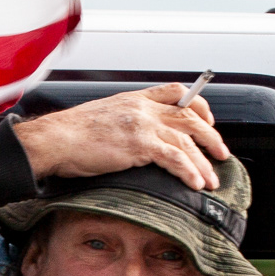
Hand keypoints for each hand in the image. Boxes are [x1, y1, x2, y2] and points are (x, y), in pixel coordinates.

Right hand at [13, 84, 228, 190]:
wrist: (53, 139)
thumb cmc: (71, 133)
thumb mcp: (104, 115)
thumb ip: (126, 120)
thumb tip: (138, 137)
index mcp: (135, 98)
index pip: (176, 92)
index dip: (198, 104)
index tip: (207, 119)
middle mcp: (143, 108)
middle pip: (190, 117)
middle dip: (211, 137)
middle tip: (221, 154)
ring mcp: (143, 125)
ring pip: (186, 141)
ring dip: (203, 163)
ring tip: (211, 180)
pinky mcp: (139, 145)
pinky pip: (174, 158)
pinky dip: (189, 172)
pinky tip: (195, 183)